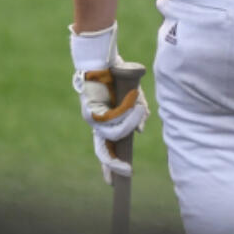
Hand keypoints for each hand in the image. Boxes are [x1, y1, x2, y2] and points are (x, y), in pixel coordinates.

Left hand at [70, 23, 148, 182]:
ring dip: (130, 124)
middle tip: (125, 174)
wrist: (102, 58)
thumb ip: (138, 114)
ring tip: (140, 109)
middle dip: (113, 164)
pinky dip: (126, 114)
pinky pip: (112, 120)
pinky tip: (135, 106)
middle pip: (102, 150)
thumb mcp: (133, 98)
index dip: (113, 162)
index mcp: (104, 121)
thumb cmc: (117, 76)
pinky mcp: (92, 109)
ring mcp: (92, 117)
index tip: (121, 176)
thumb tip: (141, 131)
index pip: (107, 147)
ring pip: (113, 134)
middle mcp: (95, 122)